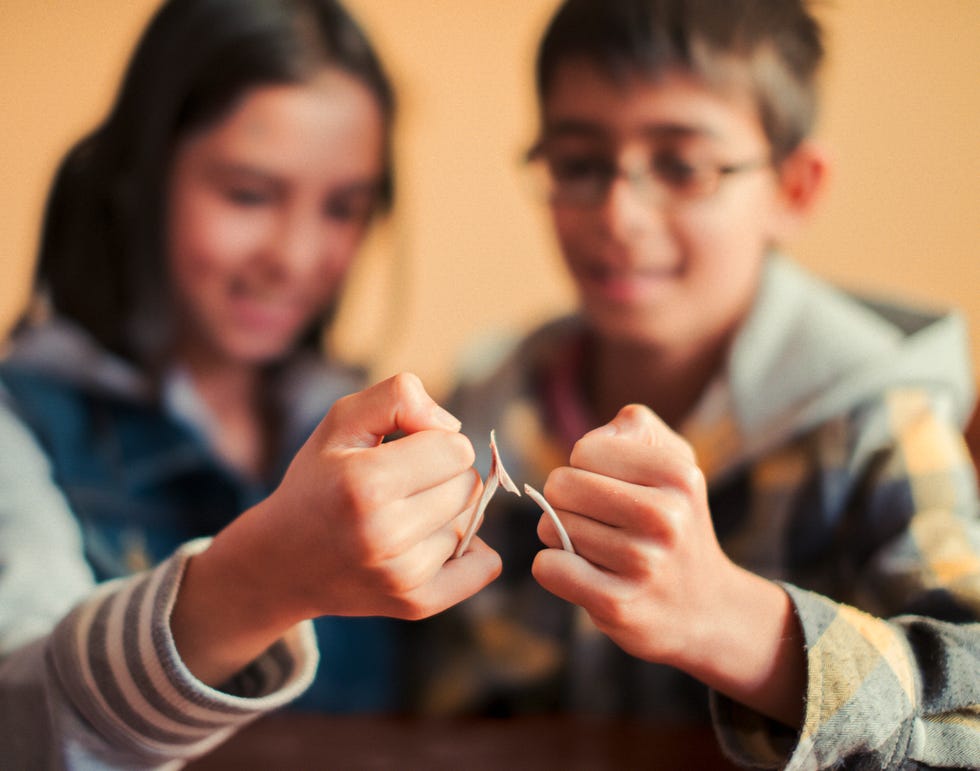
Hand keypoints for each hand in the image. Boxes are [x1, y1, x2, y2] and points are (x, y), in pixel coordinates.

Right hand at [172, 373, 501, 684]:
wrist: (282, 562)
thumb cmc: (320, 481)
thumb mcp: (343, 420)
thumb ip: (398, 397)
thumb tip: (453, 427)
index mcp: (365, 483)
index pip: (456, 448)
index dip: (435, 442)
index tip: (406, 452)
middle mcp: (384, 534)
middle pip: (469, 486)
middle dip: (444, 477)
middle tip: (402, 486)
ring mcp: (401, 576)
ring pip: (473, 523)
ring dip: (447, 514)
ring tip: (402, 517)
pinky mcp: (416, 604)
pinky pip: (485, 566)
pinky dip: (471, 552)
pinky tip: (430, 543)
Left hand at [532, 404, 803, 724]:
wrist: (706, 608)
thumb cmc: (672, 521)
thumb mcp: (673, 461)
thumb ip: (633, 428)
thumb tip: (590, 445)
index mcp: (678, 474)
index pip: (584, 450)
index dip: (586, 468)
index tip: (609, 489)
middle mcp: (666, 516)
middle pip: (560, 486)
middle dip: (566, 502)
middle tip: (596, 521)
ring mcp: (643, 564)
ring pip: (550, 527)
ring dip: (562, 538)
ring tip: (601, 550)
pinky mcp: (618, 606)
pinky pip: (548, 567)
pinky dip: (553, 568)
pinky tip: (584, 574)